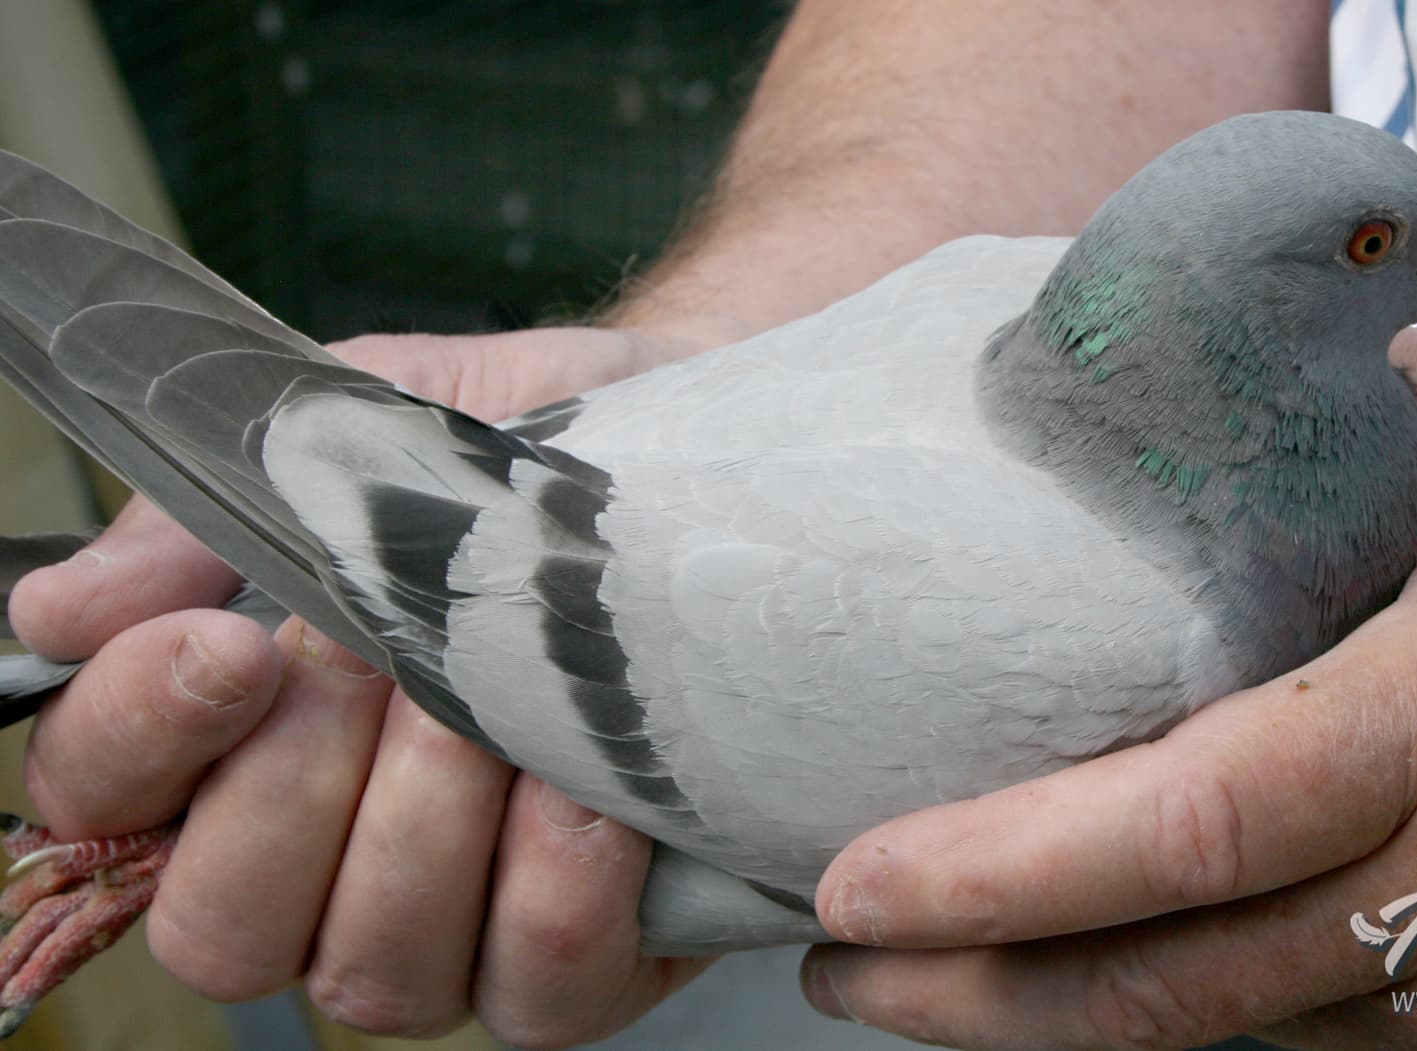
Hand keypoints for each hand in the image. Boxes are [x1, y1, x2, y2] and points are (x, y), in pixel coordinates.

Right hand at [9, 326, 714, 1045]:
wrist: (694, 462)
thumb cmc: (516, 461)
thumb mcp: (363, 441)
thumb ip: (214, 518)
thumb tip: (60, 615)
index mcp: (229, 750)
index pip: (100, 803)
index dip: (140, 738)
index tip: (232, 644)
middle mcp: (321, 872)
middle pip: (223, 929)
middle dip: (301, 784)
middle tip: (381, 654)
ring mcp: (453, 933)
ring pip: (378, 971)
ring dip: (432, 827)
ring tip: (496, 706)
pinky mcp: (588, 960)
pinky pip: (542, 987)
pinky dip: (560, 885)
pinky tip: (594, 787)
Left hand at [801, 331, 1416, 1049]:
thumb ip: (1369, 416)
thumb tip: (1222, 373)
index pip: (1185, 827)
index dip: (1007, 877)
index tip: (858, 889)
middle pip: (1172, 989)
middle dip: (978, 1000)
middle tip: (836, 969)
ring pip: (1233, 1038)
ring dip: (1062, 1022)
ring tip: (925, 981)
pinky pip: (1315, 1041)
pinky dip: (1186, 1017)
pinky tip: (1095, 981)